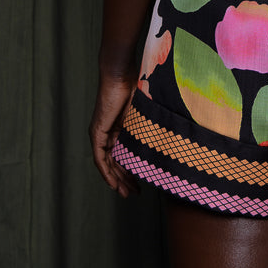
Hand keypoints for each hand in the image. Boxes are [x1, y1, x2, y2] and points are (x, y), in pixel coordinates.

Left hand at [88, 73, 139, 197]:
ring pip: (107, 163)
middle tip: (134, 193)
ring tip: (126, 193)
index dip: (131, 170)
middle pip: (115, 163)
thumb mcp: (144, 112)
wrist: (121, 74)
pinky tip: (113, 183)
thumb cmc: (135, 85)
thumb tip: (170, 132)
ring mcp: (101, 133)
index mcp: (120, 128)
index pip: (123, 154)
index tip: (140, 182)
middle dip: (124, 180)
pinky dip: (106, 171)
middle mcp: (108, 133)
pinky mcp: (97, 132)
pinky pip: (100, 157)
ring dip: (116, 180)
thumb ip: (150, 124)